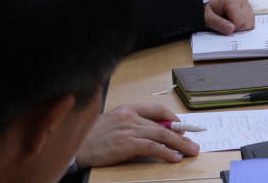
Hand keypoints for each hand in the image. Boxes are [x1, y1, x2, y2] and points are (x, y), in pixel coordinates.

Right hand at [74, 103, 198, 167]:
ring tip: (191, 152)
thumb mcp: (112, 123)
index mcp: (127, 109)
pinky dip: (166, 153)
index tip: (182, 128)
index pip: (157, 109)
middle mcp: (131, 117)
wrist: (73, 149)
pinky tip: (174, 158)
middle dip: (182, 135)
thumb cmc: (90, 138)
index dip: (173, 119)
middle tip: (194, 144)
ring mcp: (130, 130)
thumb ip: (131, 124)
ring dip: (180, 145)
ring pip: (162, 136)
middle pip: (164, 125)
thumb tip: (153, 133)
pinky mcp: (127, 144)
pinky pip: (153, 148)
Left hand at [203, 0, 254, 33]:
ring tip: (229, 24)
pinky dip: (243, 25)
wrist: (206, 3)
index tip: (221, 27)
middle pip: (247, 22)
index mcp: (232, 0)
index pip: (239, 20)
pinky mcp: (247, 7)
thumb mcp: (207, 17)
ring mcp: (246, 3)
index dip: (231, 28)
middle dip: (237, 28)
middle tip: (225, 26)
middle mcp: (242, 0)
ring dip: (241, 27)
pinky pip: (250, 20)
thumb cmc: (205, 9)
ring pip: (251, 22)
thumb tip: (231, 29)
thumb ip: (218, 23)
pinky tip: (234, 22)